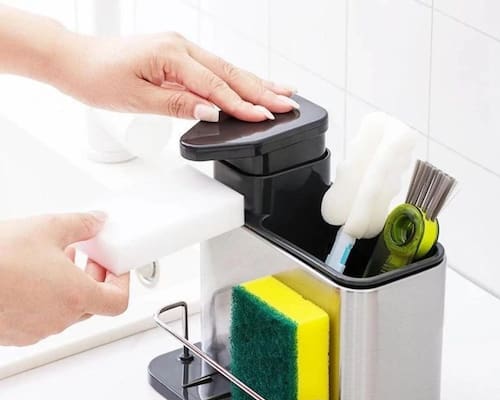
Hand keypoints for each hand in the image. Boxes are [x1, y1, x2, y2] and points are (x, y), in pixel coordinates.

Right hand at [0, 212, 128, 346]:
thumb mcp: (47, 228)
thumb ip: (82, 224)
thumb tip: (98, 221)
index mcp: (76, 296)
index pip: (118, 301)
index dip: (122, 283)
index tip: (115, 267)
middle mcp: (59, 318)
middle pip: (94, 305)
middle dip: (95, 279)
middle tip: (87, 258)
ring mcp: (36, 329)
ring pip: (66, 311)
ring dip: (69, 287)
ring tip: (54, 261)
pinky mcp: (15, 333)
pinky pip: (41, 317)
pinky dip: (46, 299)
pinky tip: (31, 277)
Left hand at [55, 31, 298, 121]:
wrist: (75, 60)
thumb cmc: (99, 77)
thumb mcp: (139, 99)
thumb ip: (179, 105)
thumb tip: (212, 112)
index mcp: (171, 55)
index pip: (216, 87)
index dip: (242, 105)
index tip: (265, 117)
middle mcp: (180, 47)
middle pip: (230, 73)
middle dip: (262, 90)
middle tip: (289, 103)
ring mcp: (181, 49)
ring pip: (226, 69)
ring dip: (255, 82)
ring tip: (282, 92)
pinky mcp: (178, 56)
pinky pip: (214, 69)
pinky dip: (235, 79)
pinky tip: (249, 84)